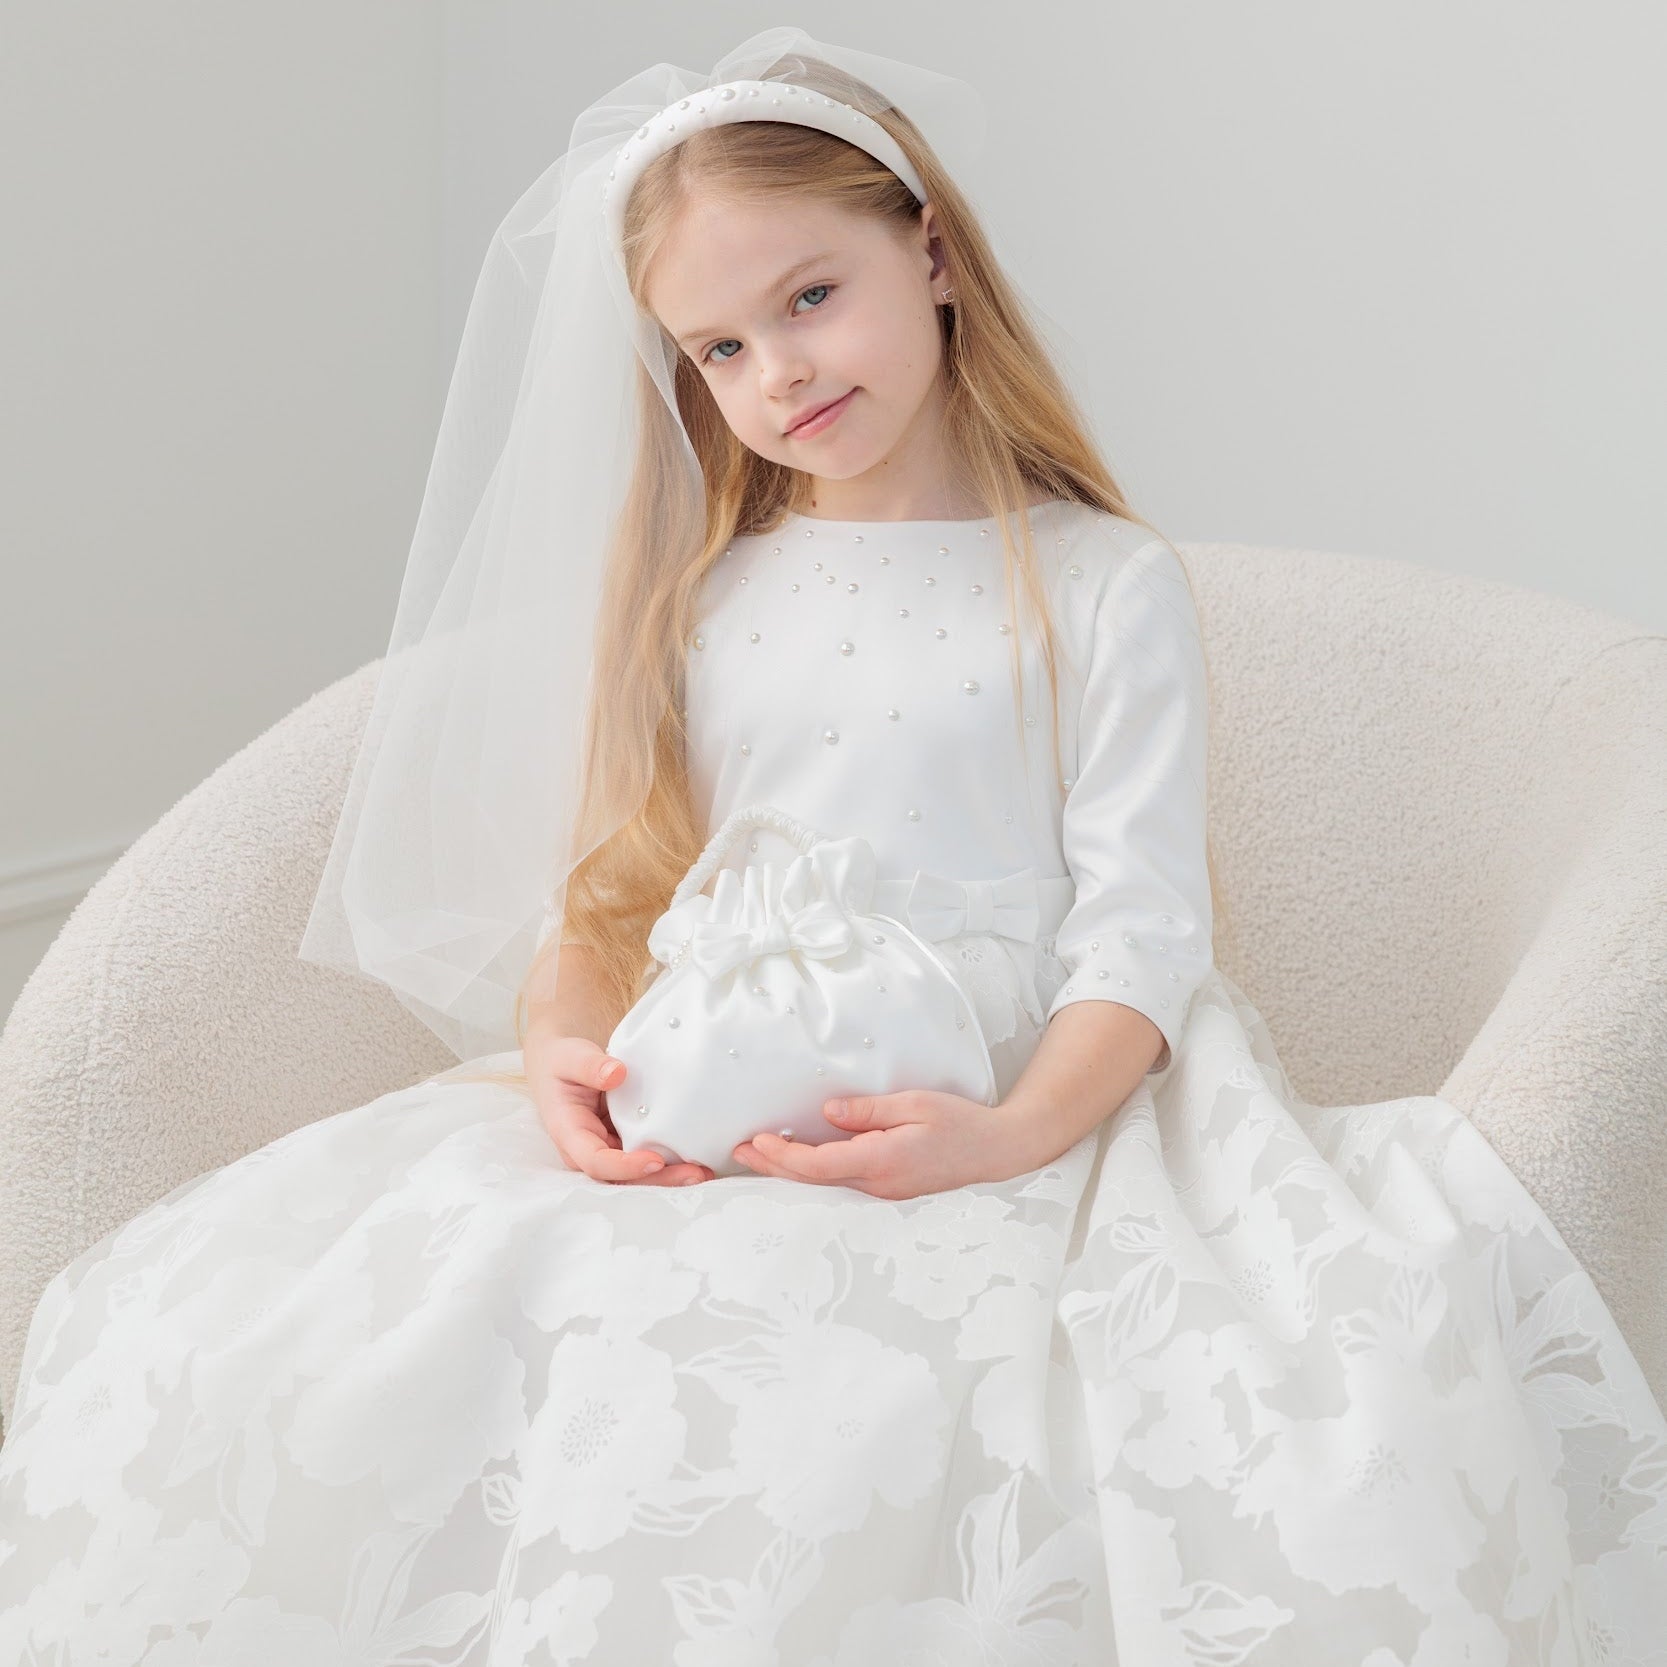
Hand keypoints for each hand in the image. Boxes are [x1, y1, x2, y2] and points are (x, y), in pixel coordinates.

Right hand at [527, 1034, 713, 1186]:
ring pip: (636, 1174)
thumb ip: (589, 1065)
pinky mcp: (625, 1142)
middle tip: (694, 1174)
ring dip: (668, 1176)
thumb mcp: (570, 1057)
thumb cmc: (564, 1061)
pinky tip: (698, 1158)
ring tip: (703, 1172)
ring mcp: (608, 1148)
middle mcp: (588, 1149)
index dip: (624, 1166)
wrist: (564, 1064)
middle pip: (620, 1178)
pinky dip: (670, 1161)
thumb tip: (616, 1073)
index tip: (655, 1159)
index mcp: (570, 1133)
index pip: (595, 1161)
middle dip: (656, 1180)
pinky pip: (646, 1157)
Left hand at [732, 1090, 1032, 1200]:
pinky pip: (842, 1185)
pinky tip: (799, 1164)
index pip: (818, 1165)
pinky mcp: (888, 1191)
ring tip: (757, 1158)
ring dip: (789, 1172)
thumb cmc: (960, 1123)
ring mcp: (883, 1193)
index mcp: (882, 1161)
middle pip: (813, 1182)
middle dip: (774, 1167)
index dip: (783, 1155)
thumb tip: (827, 1114)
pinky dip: (813, 1175)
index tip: (756, 1140)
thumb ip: (868, 1112)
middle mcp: (878, 1185)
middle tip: (739, 1152)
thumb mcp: (914, 1104)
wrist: (997, 1151)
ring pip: (824, 1187)